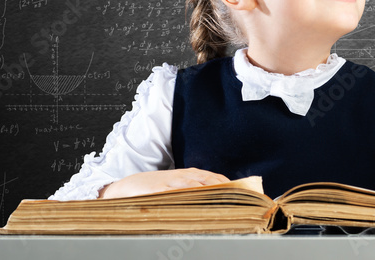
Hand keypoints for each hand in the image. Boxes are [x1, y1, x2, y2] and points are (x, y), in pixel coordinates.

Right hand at [98, 167, 230, 198]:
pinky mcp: (158, 190)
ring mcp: (171, 182)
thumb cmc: (155, 188)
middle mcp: (183, 176)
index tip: (246, 194)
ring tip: (225, 199)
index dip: (231, 186)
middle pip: (209, 180)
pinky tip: (196, 200)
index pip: (215, 178)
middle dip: (226, 189)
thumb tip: (217, 200)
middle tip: (241, 198)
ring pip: (195, 185)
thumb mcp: (177, 187)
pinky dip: (186, 196)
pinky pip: (174, 192)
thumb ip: (195, 191)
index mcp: (190, 175)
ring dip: (211, 191)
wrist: (127, 186)